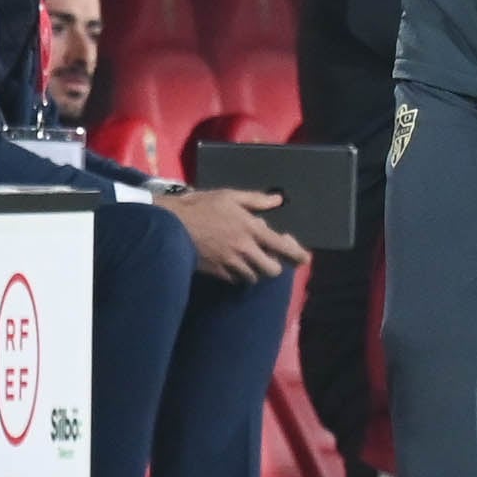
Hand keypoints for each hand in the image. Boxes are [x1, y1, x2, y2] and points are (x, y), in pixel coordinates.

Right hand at [157, 187, 308, 284]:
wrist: (171, 226)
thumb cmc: (201, 206)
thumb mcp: (230, 196)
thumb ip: (256, 200)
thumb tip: (278, 201)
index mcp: (251, 229)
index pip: (282, 247)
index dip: (297, 254)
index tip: (305, 258)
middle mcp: (245, 250)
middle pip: (272, 269)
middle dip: (276, 266)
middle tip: (273, 259)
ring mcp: (231, 264)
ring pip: (254, 277)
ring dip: (257, 271)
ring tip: (253, 260)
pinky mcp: (217, 273)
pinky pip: (236, 280)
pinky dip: (240, 275)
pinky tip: (236, 265)